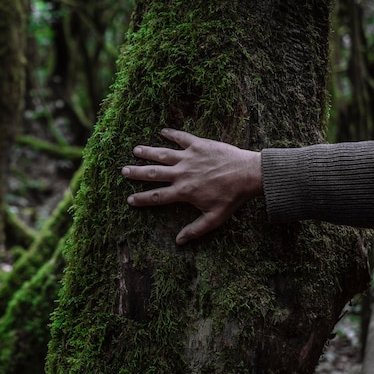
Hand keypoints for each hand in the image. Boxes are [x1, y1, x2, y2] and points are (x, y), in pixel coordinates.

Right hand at [121, 128, 262, 243]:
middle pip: (153, 173)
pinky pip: (181, 138)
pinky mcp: (199, 144)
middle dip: (137, 173)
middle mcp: (182, 173)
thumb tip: (179, 241)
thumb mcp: (215, 218)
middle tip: (124, 171)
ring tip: (135, 150)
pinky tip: (162, 131)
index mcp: (184, 191)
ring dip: (148, 152)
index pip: (157, 196)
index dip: (142, 199)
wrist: (249, 174)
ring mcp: (189, 157)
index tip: (129, 199)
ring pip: (163, 153)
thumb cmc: (233, 197)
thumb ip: (196, 229)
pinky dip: (171, 134)